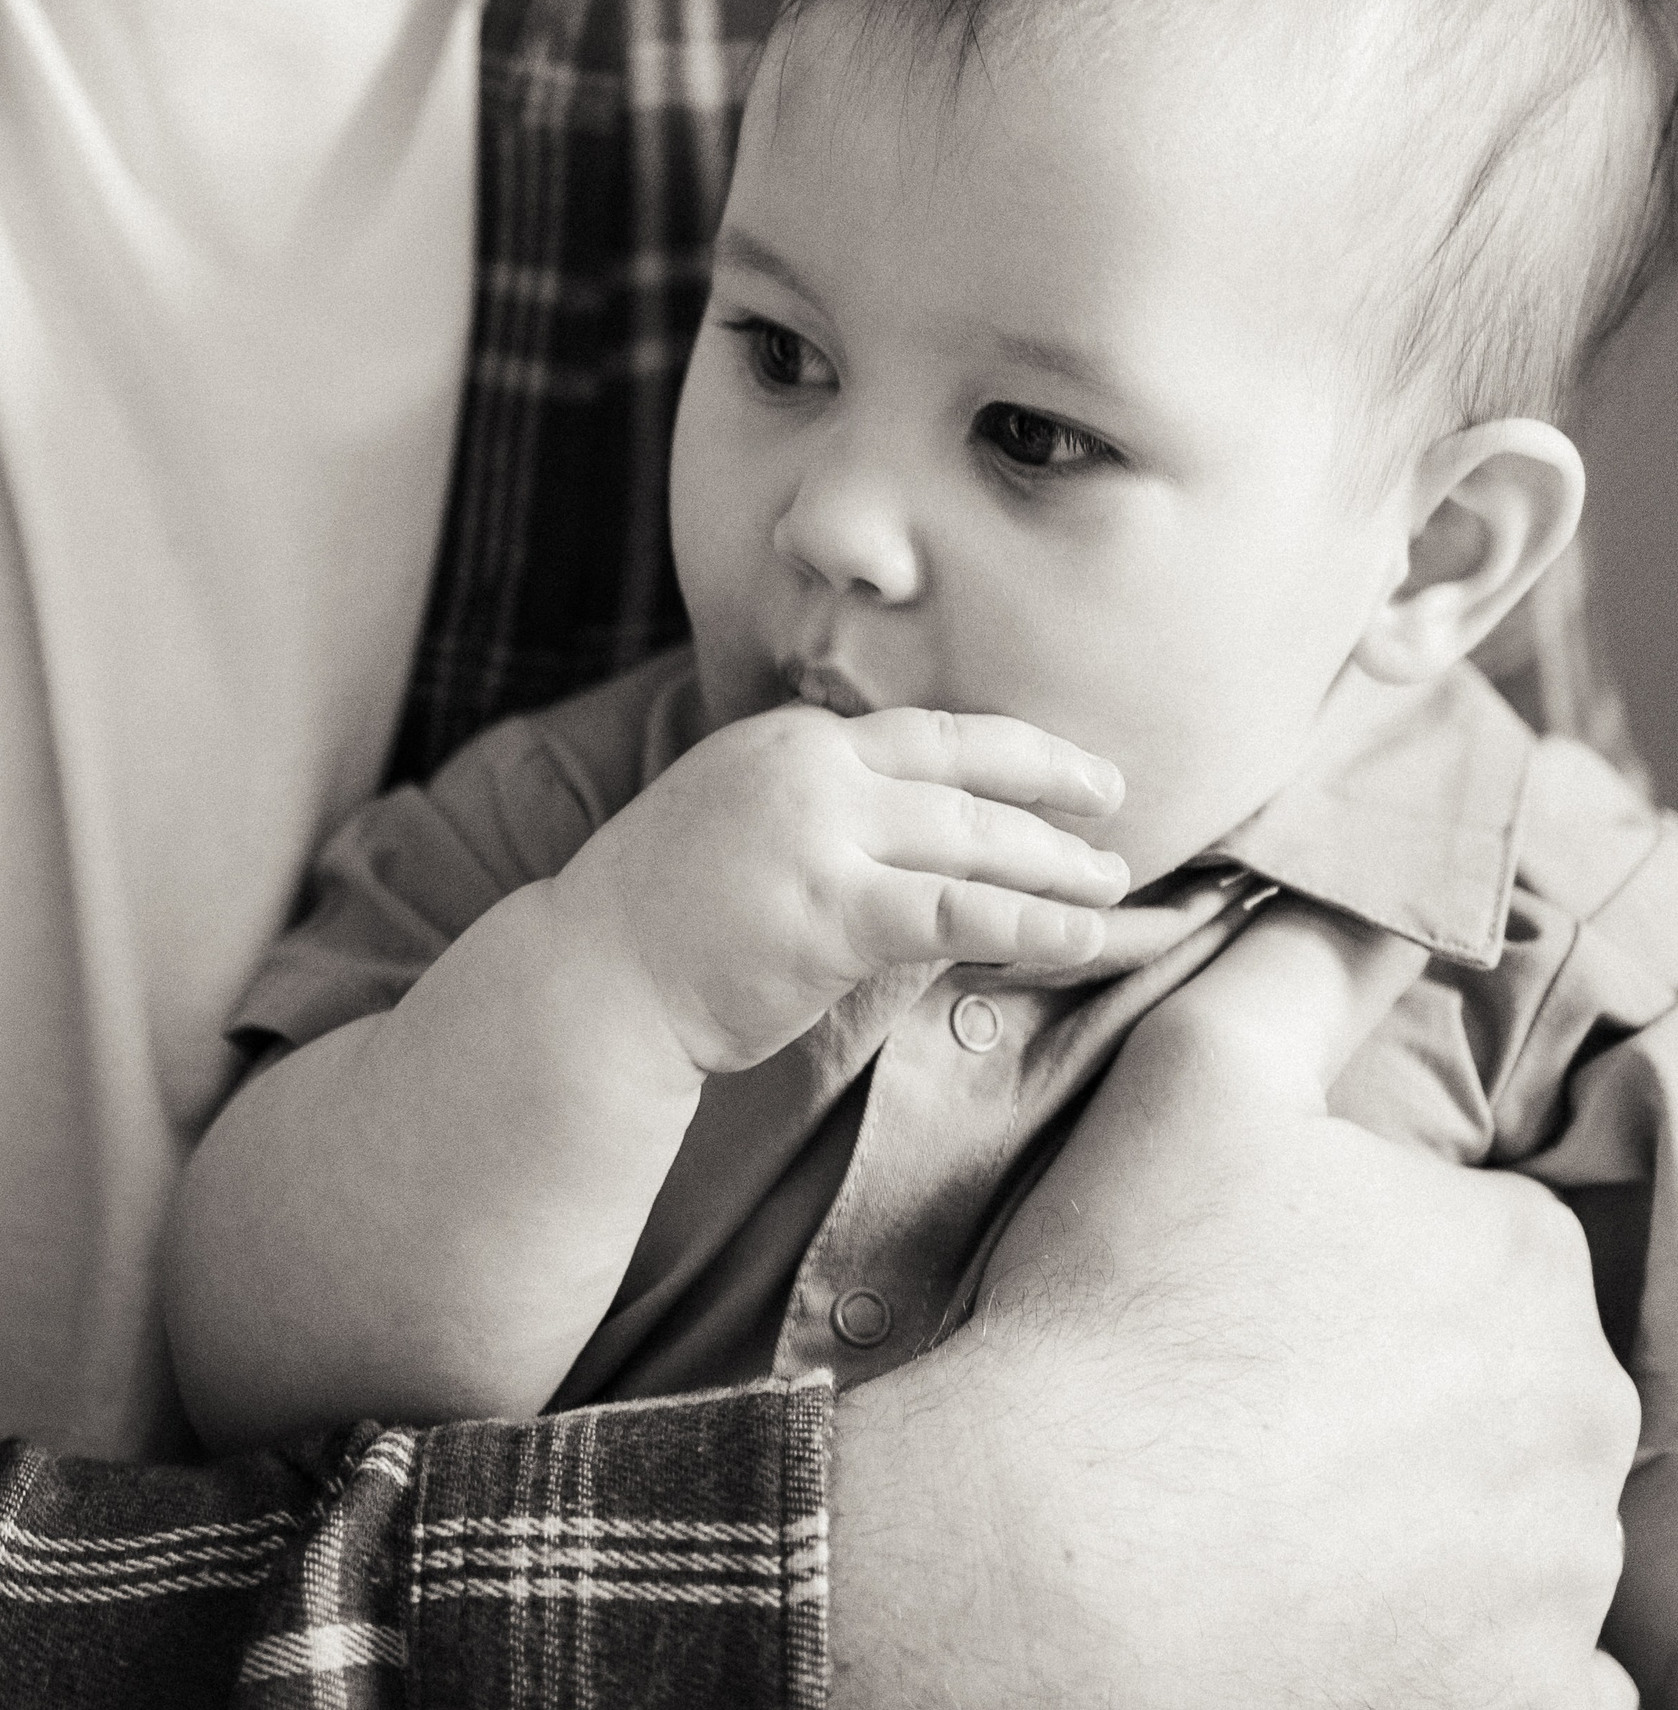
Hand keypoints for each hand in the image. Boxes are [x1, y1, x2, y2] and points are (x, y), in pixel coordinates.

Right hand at [553, 703, 1126, 1073]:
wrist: (592, 977)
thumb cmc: (668, 915)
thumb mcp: (741, 818)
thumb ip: (820, 806)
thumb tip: (916, 827)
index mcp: (790, 738)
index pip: (928, 732)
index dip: (1011, 749)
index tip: (1069, 769)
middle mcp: (810, 769)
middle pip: (965, 775)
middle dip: (1054, 793)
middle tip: (1117, 809)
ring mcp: (818, 836)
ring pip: (973, 839)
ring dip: (1057, 862)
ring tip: (1113, 882)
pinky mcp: (830, 912)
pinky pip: (959, 913)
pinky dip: (1033, 923)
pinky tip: (1083, 936)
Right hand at [831, 903, 1640, 1709]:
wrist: (1044, 1563)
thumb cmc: (1121, 1302)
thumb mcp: (1199, 1070)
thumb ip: (1307, 963)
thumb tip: (1386, 892)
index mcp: (1522, 1262)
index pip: (1475, 1246)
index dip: (1360, 1263)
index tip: (1258, 1294)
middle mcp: (1580, 1425)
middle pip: (1505, 1389)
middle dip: (1412, 1390)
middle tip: (1255, 1403)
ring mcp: (1560, 1593)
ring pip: (1520, 1532)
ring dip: (1437, 1525)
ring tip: (1275, 1516)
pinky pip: (1542, 1689)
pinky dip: (1469, 1665)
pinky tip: (1353, 1628)